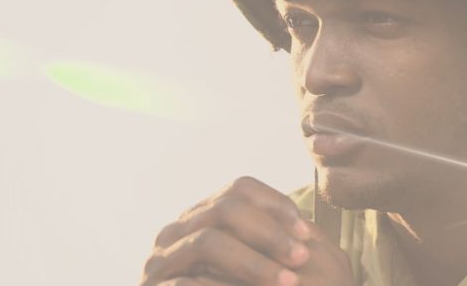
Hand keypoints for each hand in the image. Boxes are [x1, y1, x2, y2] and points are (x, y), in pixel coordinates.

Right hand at [139, 176, 353, 285]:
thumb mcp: (250, 265)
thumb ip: (267, 245)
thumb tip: (307, 229)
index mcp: (202, 217)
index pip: (240, 189)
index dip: (275, 204)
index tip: (306, 232)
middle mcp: (177, 231)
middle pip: (226, 209)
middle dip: (269, 233)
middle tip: (303, 257)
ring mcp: (160, 260)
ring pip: (208, 242)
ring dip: (253, 262)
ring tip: (288, 281)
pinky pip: (186, 283)